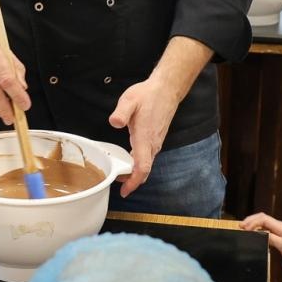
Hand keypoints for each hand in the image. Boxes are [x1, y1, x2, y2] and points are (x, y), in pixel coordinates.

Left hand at [107, 76, 179, 197]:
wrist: (166, 90)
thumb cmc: (148, 95)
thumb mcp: (130, 100)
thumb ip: (121, 112)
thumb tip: (115, 122)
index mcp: (145, 138)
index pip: (142, 167)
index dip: (133, 182)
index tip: (124, 191)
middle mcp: (152, 144)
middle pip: (143, 170)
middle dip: (130, 180)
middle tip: (115, 182)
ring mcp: (155, 142)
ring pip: (145, 164)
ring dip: (133, 171)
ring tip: (119, 172)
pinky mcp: (156, 139)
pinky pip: (147, 157)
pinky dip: (137, 163)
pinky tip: (127, 158)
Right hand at [241, 213, 281, 256]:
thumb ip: (271, 238)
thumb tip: (260, 233)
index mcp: (278, 226)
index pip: (263, 219)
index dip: (253, 222)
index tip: (246, 229)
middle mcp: (276, 224)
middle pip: (261, 216)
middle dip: (250, 219)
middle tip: (241, 225)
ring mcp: (276, 226)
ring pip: (261, 220)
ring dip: (252, 222)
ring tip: (243, 226)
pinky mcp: (275, 230)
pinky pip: (263, 225)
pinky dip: (256, 226)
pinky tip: (252, 231)